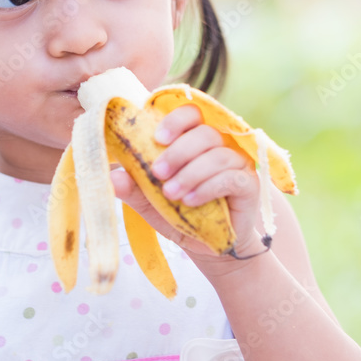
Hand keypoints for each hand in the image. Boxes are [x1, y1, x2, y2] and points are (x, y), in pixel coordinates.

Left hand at [108, 103, 267, 269]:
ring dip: (190, 173)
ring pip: (217, 154)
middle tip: (158, 173)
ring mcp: (238, 162)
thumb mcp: (151, 203)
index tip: (157, 138)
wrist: (210, 248)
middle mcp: (221, 144)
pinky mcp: (249, 183)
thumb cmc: (182, 216)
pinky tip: (191, 200)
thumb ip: (134, 188)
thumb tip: (111, 175)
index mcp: (196, 140)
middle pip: (204, 132)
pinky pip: (230, 177)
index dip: (175, 119)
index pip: (191, 113)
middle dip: (178, 152)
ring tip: (172, 194)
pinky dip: (207, 187)